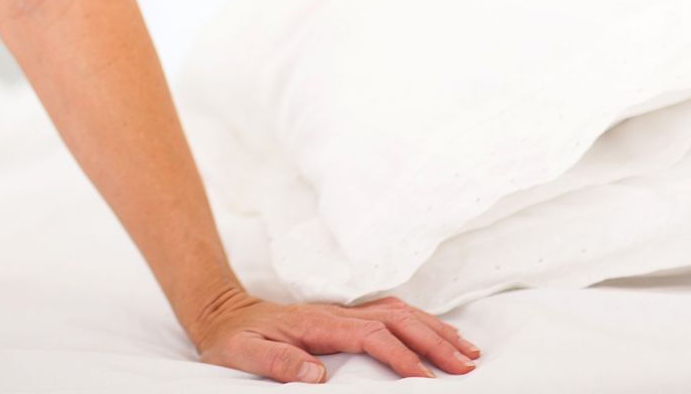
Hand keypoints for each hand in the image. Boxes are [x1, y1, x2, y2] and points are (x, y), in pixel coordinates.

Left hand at [189, 285, 483, 382]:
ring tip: (467, 351)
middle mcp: (336, 312)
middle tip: (467, 366)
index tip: (427, 379)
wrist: (222, 314)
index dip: (401, 356)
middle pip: (395, 318)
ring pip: (398, 312)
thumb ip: (277, 361)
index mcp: (317, 322)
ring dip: (433, 329)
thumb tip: (318, 374)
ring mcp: (342, 311)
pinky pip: (389, 313)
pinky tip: (437, 334)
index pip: (370, 335)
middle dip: (433, 340)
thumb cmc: (233, 339)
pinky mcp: (344, 316)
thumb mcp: (243, 353)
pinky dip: (419, 322)